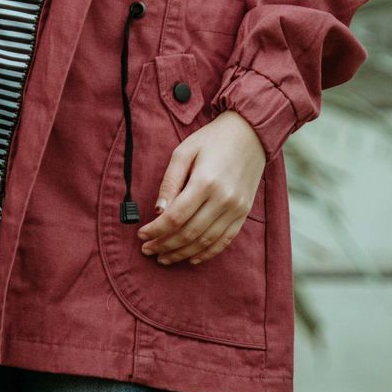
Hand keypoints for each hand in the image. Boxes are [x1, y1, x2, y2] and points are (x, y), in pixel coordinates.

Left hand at [136, 110, 265, 266]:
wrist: (250, 133)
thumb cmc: (212, 139)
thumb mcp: (184, 151)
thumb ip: (170, 182)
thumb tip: (158, 212)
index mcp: (205, 181)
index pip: (175, 217)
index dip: (156, 230)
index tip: (141, 235)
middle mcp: (223, 199)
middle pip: (189, 233)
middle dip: (164, 245)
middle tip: (148, 250)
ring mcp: (236, 208)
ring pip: (205, 242)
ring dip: (182, 254)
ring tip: (164, 257)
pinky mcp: (244, 213)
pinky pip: (224, 241)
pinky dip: (207, 253)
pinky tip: (191, 258)